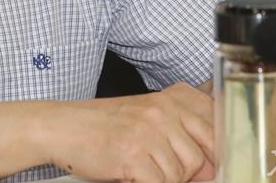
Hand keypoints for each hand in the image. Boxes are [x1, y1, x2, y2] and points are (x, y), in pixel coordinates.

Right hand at [48, 83, 215, 182]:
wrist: (61, 126)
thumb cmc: (100, 124)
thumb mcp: (144, 117)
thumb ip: (179, 133)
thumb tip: (210, 167)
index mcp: (168, 100)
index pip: (213, 126)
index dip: (215, 152)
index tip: (210, 164)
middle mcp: (161, 113)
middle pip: (200, 157)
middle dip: (188, 174)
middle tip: (163, 172)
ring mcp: (147, 133)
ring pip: (180, 175)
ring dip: (163, 180)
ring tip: (141, 170)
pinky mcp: (133, 155)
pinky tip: (131, 175)